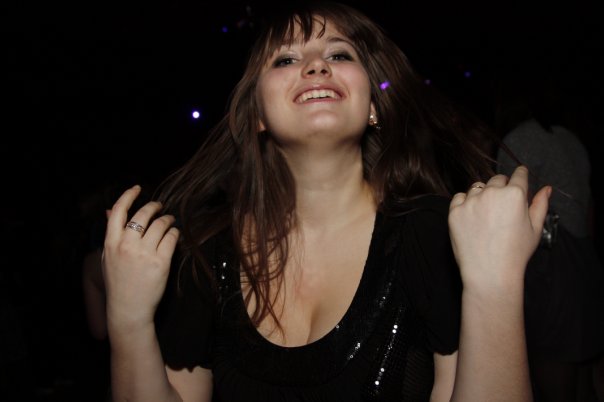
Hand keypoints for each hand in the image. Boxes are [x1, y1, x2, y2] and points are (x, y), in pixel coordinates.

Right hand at [102, 185, 178, 332]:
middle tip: (160, 206)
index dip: (128, 195)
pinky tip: (174, 234)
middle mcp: (127, 245)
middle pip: (143, 214)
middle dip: (154, 206)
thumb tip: (109, 211)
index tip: (137, 188)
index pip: (118, 211)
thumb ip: (111, 234)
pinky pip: (172, 238)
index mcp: (111, 243)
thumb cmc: (118, 282)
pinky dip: (175, 232)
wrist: (128, 308)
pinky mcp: (161, 261)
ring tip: (170, 221)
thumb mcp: (107, 257)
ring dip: (168, 219)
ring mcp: (144, 253)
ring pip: (160, 224)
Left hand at [448, 166, 550, 295]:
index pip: (519, 175)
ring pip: (478, 187)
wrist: (489, 273)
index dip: (520, 176)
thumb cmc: (515, 253)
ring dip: (483, 194)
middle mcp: (491, 193)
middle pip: (497, 180)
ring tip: (487, 215)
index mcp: (514, 195)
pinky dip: (465, 203)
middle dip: (502, 187)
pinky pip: (459, 197)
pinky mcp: (455, 211)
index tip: (519, 178)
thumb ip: (540, 205)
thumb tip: (546, 188)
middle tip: (503, 206)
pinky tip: (472, 217)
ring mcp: (471, 201)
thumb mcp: (535, 229)